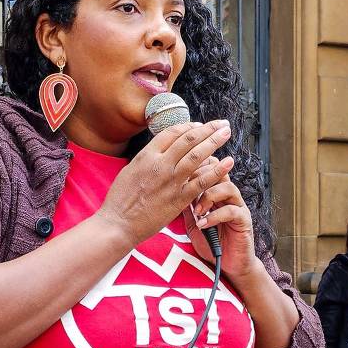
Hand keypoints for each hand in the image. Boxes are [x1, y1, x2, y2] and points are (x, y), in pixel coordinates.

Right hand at [96, 121, 232, 245]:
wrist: (118, 224)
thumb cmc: (121, 199)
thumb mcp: (130, 169)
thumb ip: (148, 158)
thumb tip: (162, 148)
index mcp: (147, 155)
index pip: (173, 132)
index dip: (190, 126)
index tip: (200, 125)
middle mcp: (160, 164)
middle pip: (189, 139)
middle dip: (208, 128)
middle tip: (221, 124)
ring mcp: (171, 181)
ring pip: (198, 156)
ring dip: (214, 141)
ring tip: (226, 133)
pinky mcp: (179, 199)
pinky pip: (202, 182)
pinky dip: (217, 171)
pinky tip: (228, 162)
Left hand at [183, 156, 257, 281]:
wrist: (228, 266)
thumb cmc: (211, 244)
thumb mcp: (193, 223)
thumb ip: (187, 207)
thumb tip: (172, 192)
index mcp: (217, 193)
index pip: (210, 168)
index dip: (197, 167)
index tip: (180, 175)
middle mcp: (229, 197)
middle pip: (220, 172)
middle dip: (201, 178)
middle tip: (187, 190)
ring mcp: (238, 207)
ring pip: (227, 188)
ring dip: (208, 197)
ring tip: (197, 211)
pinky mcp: (244, 221)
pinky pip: (231, 211)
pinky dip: (214, 216)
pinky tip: (203, 224)